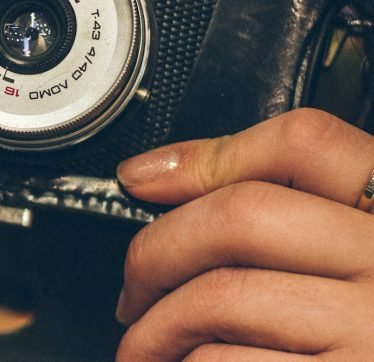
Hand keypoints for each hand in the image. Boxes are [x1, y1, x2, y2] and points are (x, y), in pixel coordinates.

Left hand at [114, 108, 373, 359]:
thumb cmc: (359, 331)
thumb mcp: (350, 258)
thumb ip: (280, 211)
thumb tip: (152, 175)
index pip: (307, 142)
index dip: (209, 155)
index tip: (143, 180)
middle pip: (241, 216)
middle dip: (155, 250)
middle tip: (133, 287)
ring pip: (220, 296)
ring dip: (154, 327)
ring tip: (146, 344)